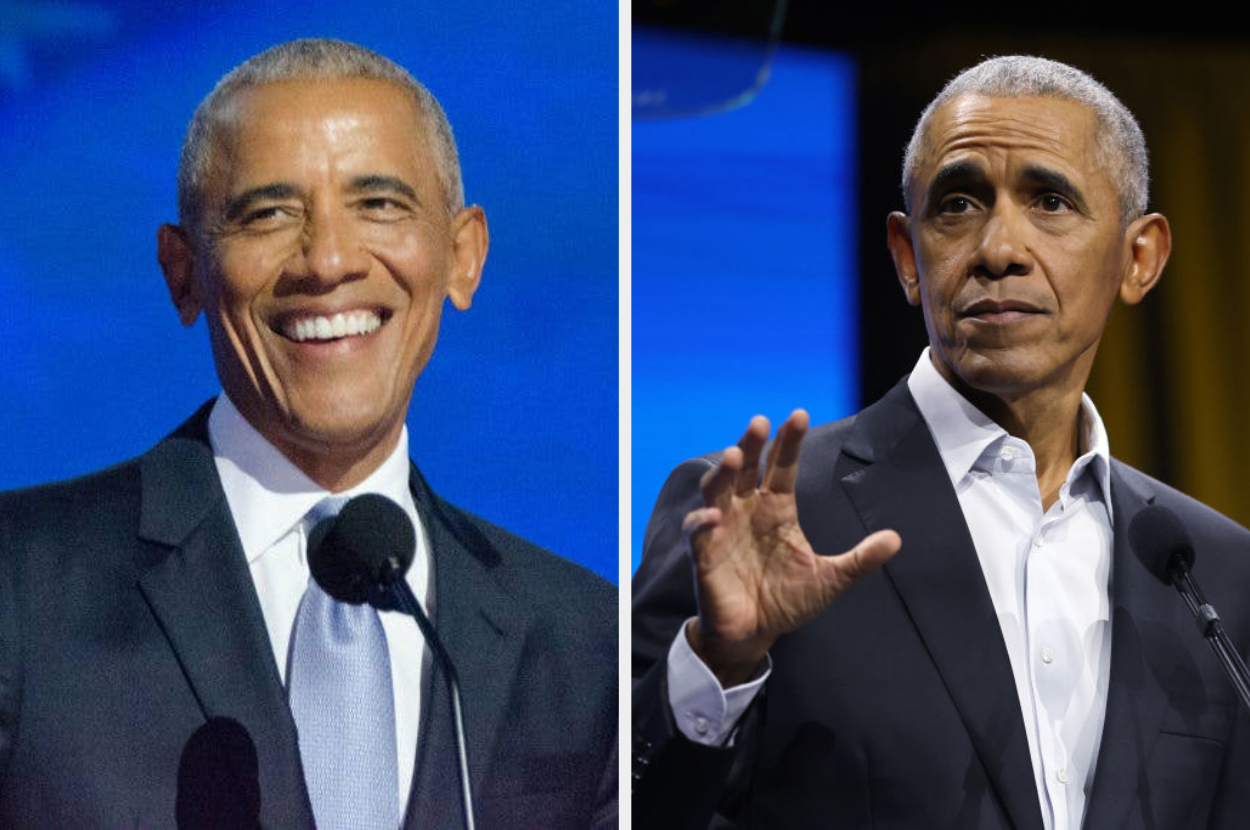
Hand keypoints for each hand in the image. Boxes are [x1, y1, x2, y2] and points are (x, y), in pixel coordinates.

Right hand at [683, 410, 900, 686]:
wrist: (754, 634)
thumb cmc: (786, 601)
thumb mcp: (829, 579)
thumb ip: (860, 560)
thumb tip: (896, 539)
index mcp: (776, 509)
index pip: (781, 467)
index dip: (788, 442)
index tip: (799, 415)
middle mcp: (747, 511)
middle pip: (746, 468)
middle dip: (751, 444)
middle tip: (760, 422)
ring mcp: (723, 529)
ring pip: (717, 489)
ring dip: (723, 472)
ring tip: (733, 456)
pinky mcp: (704, 553)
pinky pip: (697, 531)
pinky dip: (700, 522)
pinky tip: (712, 516)